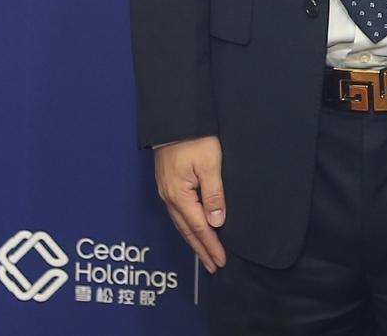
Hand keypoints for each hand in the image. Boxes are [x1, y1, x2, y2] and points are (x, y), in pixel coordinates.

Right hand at [153, 136, 227, 270]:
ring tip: (204, 254)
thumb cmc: (193, 139)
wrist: (173, 120)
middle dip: (201, 249)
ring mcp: (166, 191)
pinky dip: (187, 227)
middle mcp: (170, 197)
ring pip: (181, 224)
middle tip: (213, 265)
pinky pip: (178, 213)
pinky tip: (192, 229)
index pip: (199, 227)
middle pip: (187, 231)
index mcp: (180, 195)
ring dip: (194, 240)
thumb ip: (213, 194)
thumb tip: (216, 221)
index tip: (220, 260)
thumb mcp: (209, 164)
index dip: (211, 245)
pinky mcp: (167, 184)